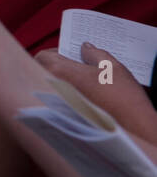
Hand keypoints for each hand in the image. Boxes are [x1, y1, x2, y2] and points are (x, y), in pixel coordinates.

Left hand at [37, 45, 156, 146]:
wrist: (133, 127)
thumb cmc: (122, 97)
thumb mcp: (112, 67)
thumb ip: (95, 54)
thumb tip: (85, 48)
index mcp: (61, 71)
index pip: (43, 56)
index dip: (55, 52)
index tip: (69, 54)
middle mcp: (54, 88)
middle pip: (45, 72)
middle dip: (58, 67)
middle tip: (77, 67)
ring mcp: (58, 105)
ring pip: (52, 87)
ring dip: (63, 82)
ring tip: (84, 81)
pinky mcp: (66, 117)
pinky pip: (60, 102)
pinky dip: (68, 96)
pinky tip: (86, 96)